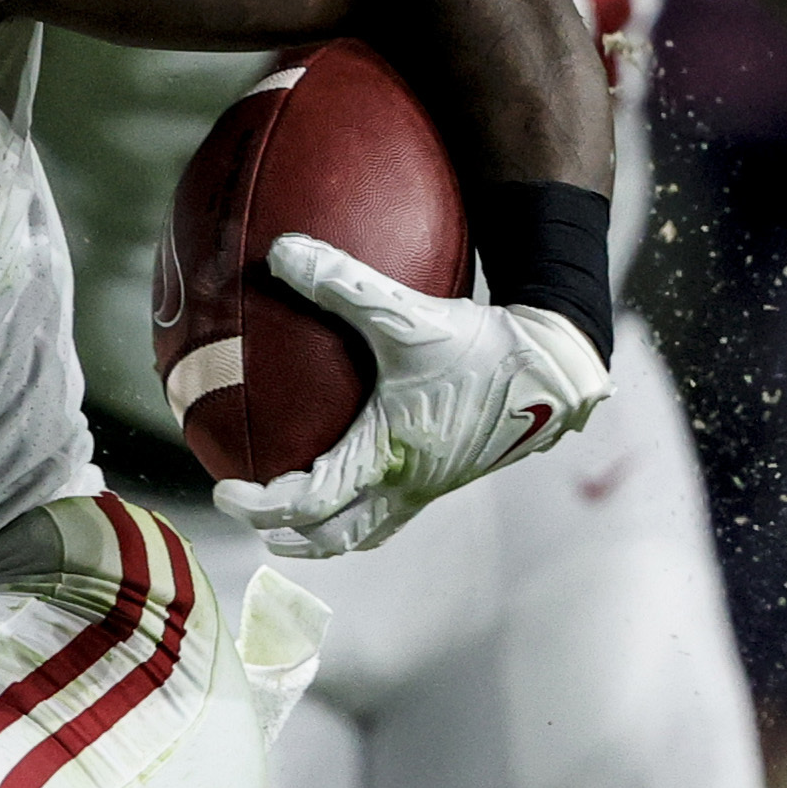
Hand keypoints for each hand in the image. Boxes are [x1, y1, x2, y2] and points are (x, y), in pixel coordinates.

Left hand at [214, 234, 610, 559]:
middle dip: (289, 537)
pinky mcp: (455, 474)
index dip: (261, 506)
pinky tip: (360, 475)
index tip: (226, 493)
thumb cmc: (485, 344)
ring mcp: (435, 485)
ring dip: (326, 535)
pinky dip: (364, 508)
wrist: (560, 365)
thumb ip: (342, 283)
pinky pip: (397, 508)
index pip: (311, 501)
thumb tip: (280, 250)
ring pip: (369, 531)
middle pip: (335, 537)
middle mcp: (410, 482)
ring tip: (295, 525)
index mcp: (389, 454)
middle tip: (255, 520)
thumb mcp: (409, 312)